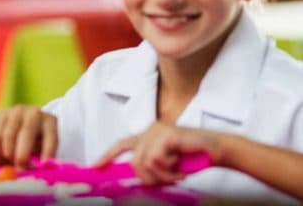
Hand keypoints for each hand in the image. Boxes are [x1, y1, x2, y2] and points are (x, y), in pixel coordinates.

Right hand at [0, 105, 57, 167]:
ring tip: (11, 158)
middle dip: (23, 152)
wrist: (16, 131)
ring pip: (10, 134)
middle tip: (20, 167)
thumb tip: (37, 172)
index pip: (51, 135)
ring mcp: (17, 111)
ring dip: (9, 150)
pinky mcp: (2, 114)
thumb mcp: (40, 152)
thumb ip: (39, 161)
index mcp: (50, 121)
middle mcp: (35, 113)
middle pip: (28, 131)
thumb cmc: (33, 146)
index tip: (43, 165)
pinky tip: (2, 148)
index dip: (48, 150)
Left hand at [94, 121, 223, 185]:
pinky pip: (156, 160)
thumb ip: (151, 165)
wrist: (217, 150)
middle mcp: (150, 130)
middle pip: (134, 162)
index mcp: (148, 136)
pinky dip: (169, 170)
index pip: (123, 144)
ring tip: (177, 173)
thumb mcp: (167, 164)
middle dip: (149, 178)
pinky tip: (181, 167)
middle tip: (168, 180)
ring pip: (144, 163)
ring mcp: (158, 130)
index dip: (107, 155)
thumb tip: (136, 176)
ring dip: (162, 176)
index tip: (95, 167)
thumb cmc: (193, 158)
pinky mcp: (166, 134)